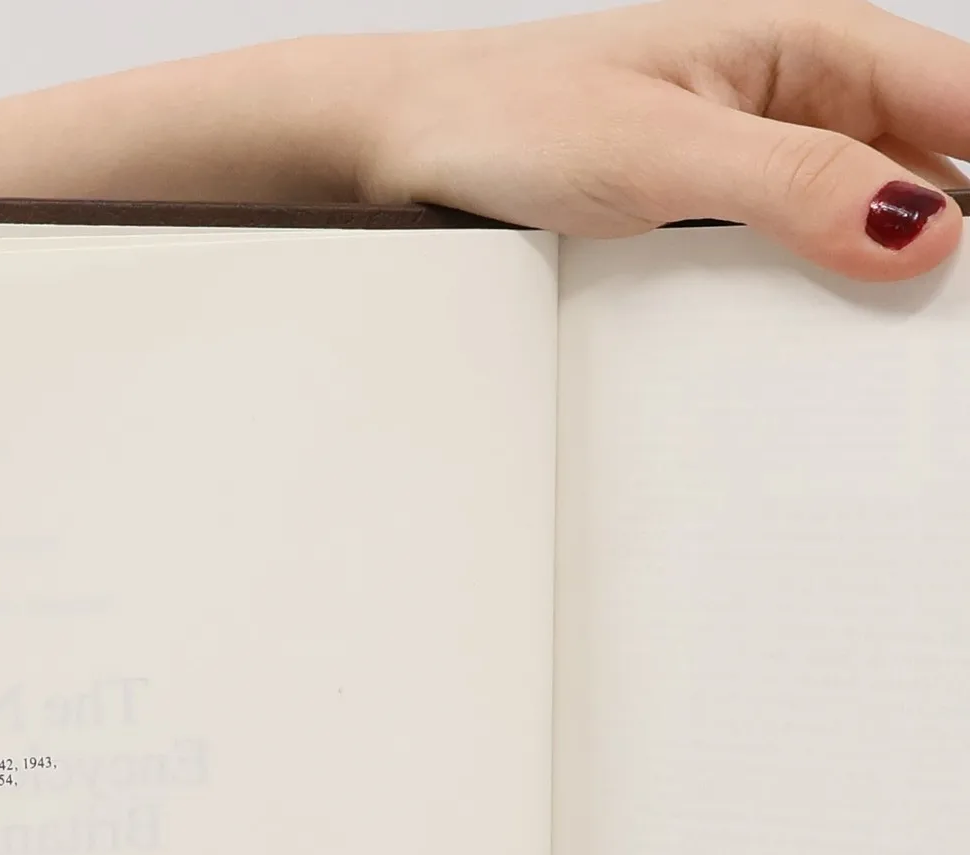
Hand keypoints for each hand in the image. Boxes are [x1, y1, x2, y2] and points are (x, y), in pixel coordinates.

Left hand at [0, 0, 969, 281]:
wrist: (372, 153)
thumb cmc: (494, 118)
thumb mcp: (660, 156)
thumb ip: (796, 191)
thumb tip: (926, 232)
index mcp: (805, 49)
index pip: (963, 113)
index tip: (967, 294)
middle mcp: (777, 103)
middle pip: (922, 175)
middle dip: (935, 259)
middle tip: (927, 362)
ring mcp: (727, 166)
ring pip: (844, 231)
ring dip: (863, 292)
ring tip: (875, 377)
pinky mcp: (671, 223)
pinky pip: (761, 269)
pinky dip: (785, 313)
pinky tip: (778, 370)